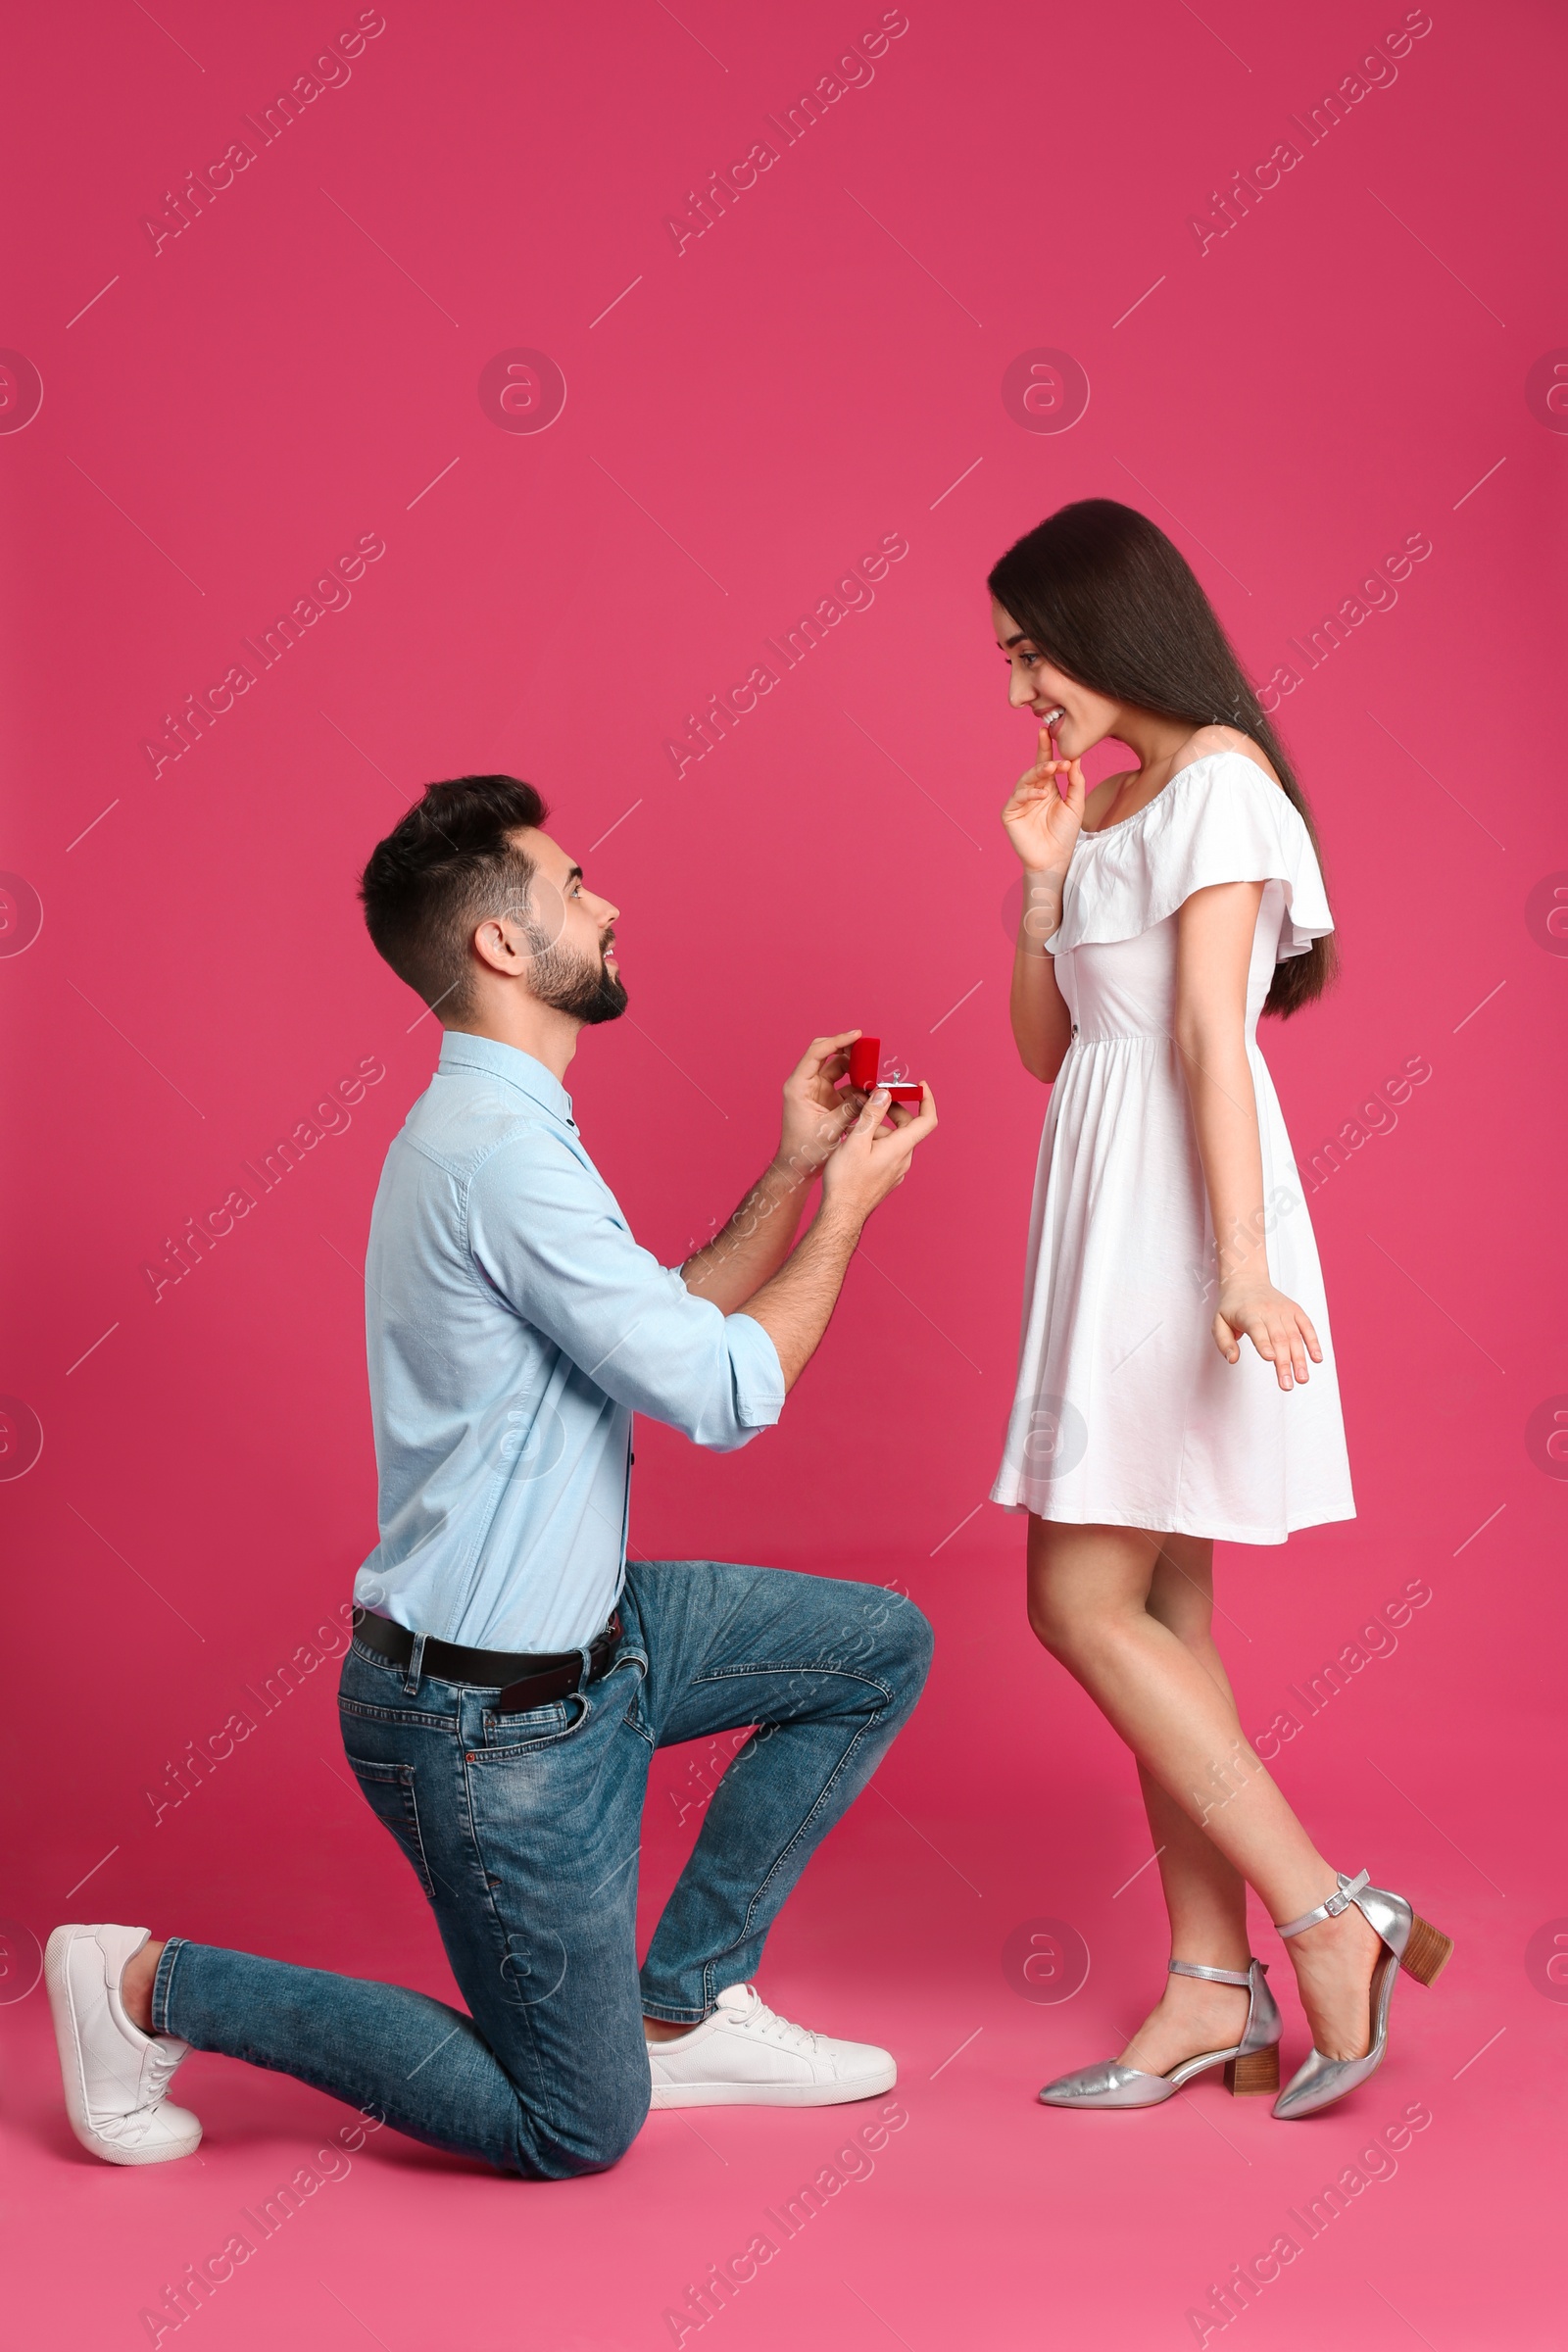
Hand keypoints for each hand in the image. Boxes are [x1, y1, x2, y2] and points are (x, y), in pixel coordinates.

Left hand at [777, 1030, 865, 1179]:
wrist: (798, 1169)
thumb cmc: (805, 1151)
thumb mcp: (831, 1128)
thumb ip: (852, 1109)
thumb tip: (873, 1094)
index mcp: (799, 1086)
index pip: (817, 1052)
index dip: (838, 1041)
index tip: (858, 1035)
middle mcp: (806, 1085)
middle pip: (828, 1055)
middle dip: (849, 1050)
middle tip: (869, 1048)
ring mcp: (817, 1092)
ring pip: (839, 1070)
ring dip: (856, 1069)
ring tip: (874, 1070)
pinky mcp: (827, 1101)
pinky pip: (845, 1086)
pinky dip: (858, 1086)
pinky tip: (872, 1090)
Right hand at [821, 1083, 937, 1221]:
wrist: (841, 1214)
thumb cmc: (846, 1181)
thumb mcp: (856, 1141)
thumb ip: (872, 1115)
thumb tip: (885, 1093)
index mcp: (900, 1148)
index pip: (927, 1119)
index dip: (926, 1099)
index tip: (920, 1085)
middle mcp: (903, 1159)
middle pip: (907, 1126)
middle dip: (891, 1109)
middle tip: (872, 1099)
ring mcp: (896, 1170)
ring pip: (893, 1139)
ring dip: (877, 1126)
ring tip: (852, 1124)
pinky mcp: (887, 1177)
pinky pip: (887, 1152)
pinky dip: (875, 1140)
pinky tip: (853, 1142)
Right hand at [1002, 725, 1085, 873]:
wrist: (1055, 859)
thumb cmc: (1065, 834)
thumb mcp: (1076, 804)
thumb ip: (1076, 782)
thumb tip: (1075, 759)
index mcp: (1047, 788)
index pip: (1045, 764)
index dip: (1045, 748)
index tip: (1048, 732)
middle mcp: (1032, 792)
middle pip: (1034, 769)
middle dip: (1043, 759)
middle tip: (1055, 757)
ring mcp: (1019, 802)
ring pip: (1024, 780)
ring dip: (1037, 773)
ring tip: (1051, 769)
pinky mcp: (1010, 813)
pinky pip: (1017, 798)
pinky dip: (1029, 794)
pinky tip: (1042, 795)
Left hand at [1212, 1283, 1322, 1390]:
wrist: (1247, 1280)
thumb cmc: (1232, 1306)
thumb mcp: (1218, 1322)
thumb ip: (1223, 1342)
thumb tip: (1232, 1360)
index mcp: (1248, 1313)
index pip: (1258, 1330)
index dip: (1264, 1344)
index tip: (1270, 1359)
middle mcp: (1268, 1311)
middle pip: (1279, 1338)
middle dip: (1284, 1363)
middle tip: (1287, 1385)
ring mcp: (1284, 1311)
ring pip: (1294, 1336)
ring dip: (1300, 1359)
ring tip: (1302, 1379)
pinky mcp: (1295, 1311)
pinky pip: (1307, 1326)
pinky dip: (1313, 1342)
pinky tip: (1317, 1359)